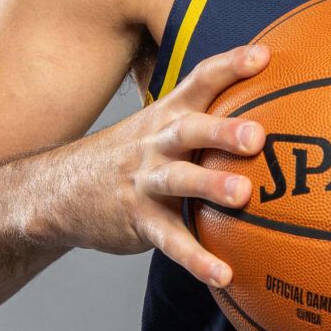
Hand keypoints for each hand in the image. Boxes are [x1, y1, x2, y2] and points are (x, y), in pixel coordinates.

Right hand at [93, 43, 270, 291]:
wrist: (60, 191)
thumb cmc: (133, 156)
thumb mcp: (159, 126)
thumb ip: (205, 117)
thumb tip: (270, 106)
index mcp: (168, 116)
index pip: (199, 81)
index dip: (229, 67)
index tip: (263, 57)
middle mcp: (156, 143)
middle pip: (189, 129)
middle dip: (223, 131)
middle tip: (258, 135)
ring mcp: (145, 182)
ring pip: (179, 180)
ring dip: (211, 185)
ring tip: (243, 195)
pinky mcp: (139, 221)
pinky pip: (170, 241)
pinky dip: (196, 258)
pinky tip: (223, 274)